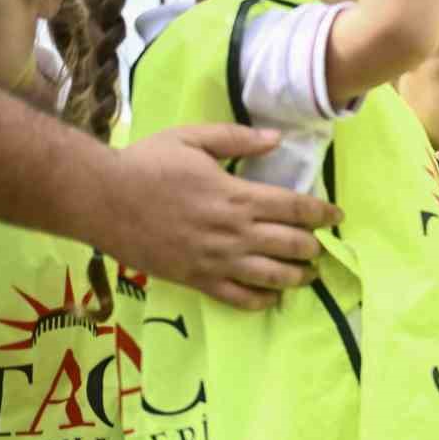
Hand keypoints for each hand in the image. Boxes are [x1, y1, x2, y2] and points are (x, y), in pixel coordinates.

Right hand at [98, 125, 342, 309]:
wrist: (101, 198)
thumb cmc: (147, 164)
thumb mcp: (192, 138)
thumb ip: (238, 139)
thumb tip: (278, 139)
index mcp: (238, 196)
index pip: (297, 209)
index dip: (324, 214)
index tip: (337, 216)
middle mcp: (235, 233)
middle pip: (293, 246)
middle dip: (314, 247)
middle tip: (317, 245)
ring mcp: (219, 260)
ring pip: (275, 277)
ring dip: (298, 277)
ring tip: (305, 273)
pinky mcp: (200, 280)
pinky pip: (242, 300)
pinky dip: (263, 301)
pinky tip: (272, 296)